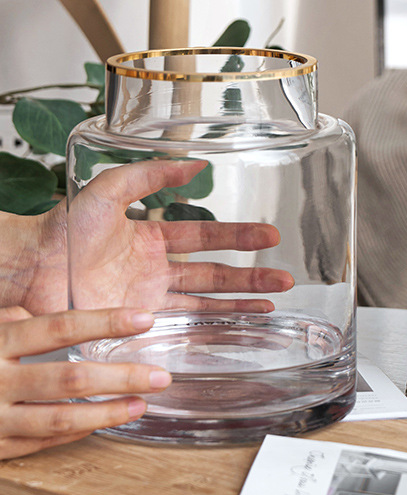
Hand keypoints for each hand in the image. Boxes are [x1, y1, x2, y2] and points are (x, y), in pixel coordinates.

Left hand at [0, 159, 291, 313]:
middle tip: (286, 277)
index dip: (239, 236)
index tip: (270, 236)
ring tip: (273, 305)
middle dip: (252, 275)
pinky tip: (236, 330)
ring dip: (240, 303)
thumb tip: (196, 165)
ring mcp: (149, 300)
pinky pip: (182, 327)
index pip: (207, 237)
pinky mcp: (138, 325)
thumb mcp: (111, 189)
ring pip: (206, 303)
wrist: (33, 268)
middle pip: (215, 273)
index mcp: (153, 237)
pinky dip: (211, 328)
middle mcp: (157, 270)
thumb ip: (153, 175)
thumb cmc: (64, 229)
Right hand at [0, 306, 169, 458]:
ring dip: (107, 413)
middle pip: (71, 378)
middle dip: (122, 378)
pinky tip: (104, 421)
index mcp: (0, 343)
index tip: (145, 319)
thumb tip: (56, 319)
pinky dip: (77, 432)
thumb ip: (17, 321)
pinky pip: (42, 441)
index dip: (106, 323)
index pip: (61, 327)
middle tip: (160, 377)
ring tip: (141, 405)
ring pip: (60, 418)